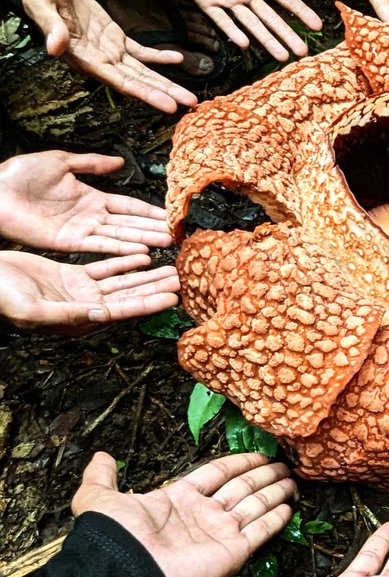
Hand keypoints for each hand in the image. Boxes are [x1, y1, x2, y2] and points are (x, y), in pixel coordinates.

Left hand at [0, 151, 170, 254]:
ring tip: (167, 243)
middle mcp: (90, 217)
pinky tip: (140, 251)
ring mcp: (81, 231)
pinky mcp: (69, 243)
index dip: (148, 210)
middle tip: (178, 233)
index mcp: (90, 197)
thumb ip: (92, 163)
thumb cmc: (19, 174)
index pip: (127, 205)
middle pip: (130, 223)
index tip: (169, 214)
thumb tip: (121, 161)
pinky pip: (101, 246)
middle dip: (153, 228)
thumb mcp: (61, 161)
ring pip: (120, 236)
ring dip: (144, 240)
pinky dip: (121, 249)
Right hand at [0, 249, 178, 333]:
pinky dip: (123, 261)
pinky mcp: (72, 276)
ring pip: (121, 282)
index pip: (122, 311)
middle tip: (183, 279)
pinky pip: (104, 269)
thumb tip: (103, 315)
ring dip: (146, 275)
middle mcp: (84, 307)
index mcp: (78, 320)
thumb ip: (69, 314)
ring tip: (170, 268)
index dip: (148, 303)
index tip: (172, 298)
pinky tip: (142, 256)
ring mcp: (79, 291)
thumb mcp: (33, 309)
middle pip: (129, 296)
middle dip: (156, 288)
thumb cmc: (2, 298)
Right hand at [21, 0, 196, 112]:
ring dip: (166, 83)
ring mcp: (110, 52)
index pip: (121, 82)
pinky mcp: (116, 40)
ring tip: (189, 96)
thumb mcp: (43, 7)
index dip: (146, 94)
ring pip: (143, 72)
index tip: (168, 106)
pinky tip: (178, 58)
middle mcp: (102, 62)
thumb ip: (52, 28)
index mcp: (86, 59)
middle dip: (165, 94)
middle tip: (190, 104)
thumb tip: (54, 47)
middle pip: (138, 83)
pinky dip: (159, 56)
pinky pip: (141, 52)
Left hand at [72, 451, 295, 576]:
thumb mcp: (99, 497)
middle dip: (262, 476)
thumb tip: (101, 456)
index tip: (259, 453)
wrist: (125, 573)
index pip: (215, 474)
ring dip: (274, 492)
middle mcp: (202, 516)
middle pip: (240, 489)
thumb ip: (101, 476)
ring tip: (292, 480)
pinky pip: (259, 531)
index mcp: (178, 499)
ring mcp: (219, 534)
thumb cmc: (116, 535)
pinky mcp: (232, 552)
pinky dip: (276, 519)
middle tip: (283, 465)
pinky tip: (289, 507)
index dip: (237, 463)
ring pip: (254, 506)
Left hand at [172, 0, 322, 60]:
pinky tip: (244, 43)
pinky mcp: (206, 1)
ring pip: (251, 24)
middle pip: (271, 18)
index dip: (300, 11)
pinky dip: (232, 31)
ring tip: (281, 57)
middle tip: (302, 52)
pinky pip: (221, 19)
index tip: (316, 26)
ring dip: (266, 41)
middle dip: (287, 35)